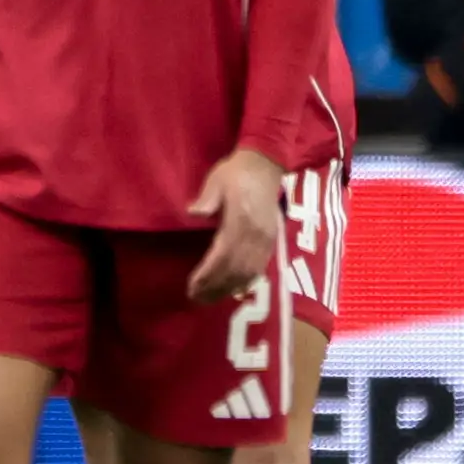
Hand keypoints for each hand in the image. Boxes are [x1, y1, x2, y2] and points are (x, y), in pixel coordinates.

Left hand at [184, 148, 280, 300]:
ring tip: (209, 299)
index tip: (192, 285)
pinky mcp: (271, 241)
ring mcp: (266, 239)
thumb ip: (207, 197)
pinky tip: (232, 290)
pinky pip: (260, 268)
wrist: (266, 165)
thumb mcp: (218, 179)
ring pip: (248, 273)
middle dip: (215, 286)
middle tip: (196, 298)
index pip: (223, 254)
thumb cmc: (237, 172)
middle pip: (235, 269)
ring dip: (228, 288)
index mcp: (241, 219)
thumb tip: (193, 213)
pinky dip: (245, 282)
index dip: (208, 273)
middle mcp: (256, 234)